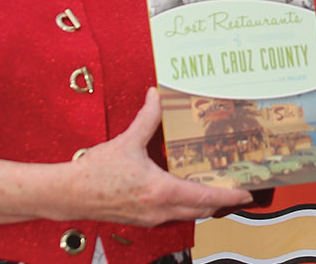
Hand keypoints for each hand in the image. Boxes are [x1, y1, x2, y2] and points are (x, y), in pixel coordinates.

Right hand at [70, 88, 251, 225]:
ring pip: (188, 215)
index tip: (246, 192)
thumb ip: (146, 118)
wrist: (70, 194)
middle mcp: (159, 209)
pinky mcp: (143, 219)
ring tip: (216, 189)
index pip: (204, 196)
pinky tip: (185, 193)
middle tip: (237, 189)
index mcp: (160, 190)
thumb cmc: (95, 173)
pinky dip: (186, 206)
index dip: (228, 195)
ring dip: (203, 204)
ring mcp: (151, 218)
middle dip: (221, 201)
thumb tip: (156, 96)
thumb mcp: (126, 141)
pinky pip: (173, 216)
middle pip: (201, 210)